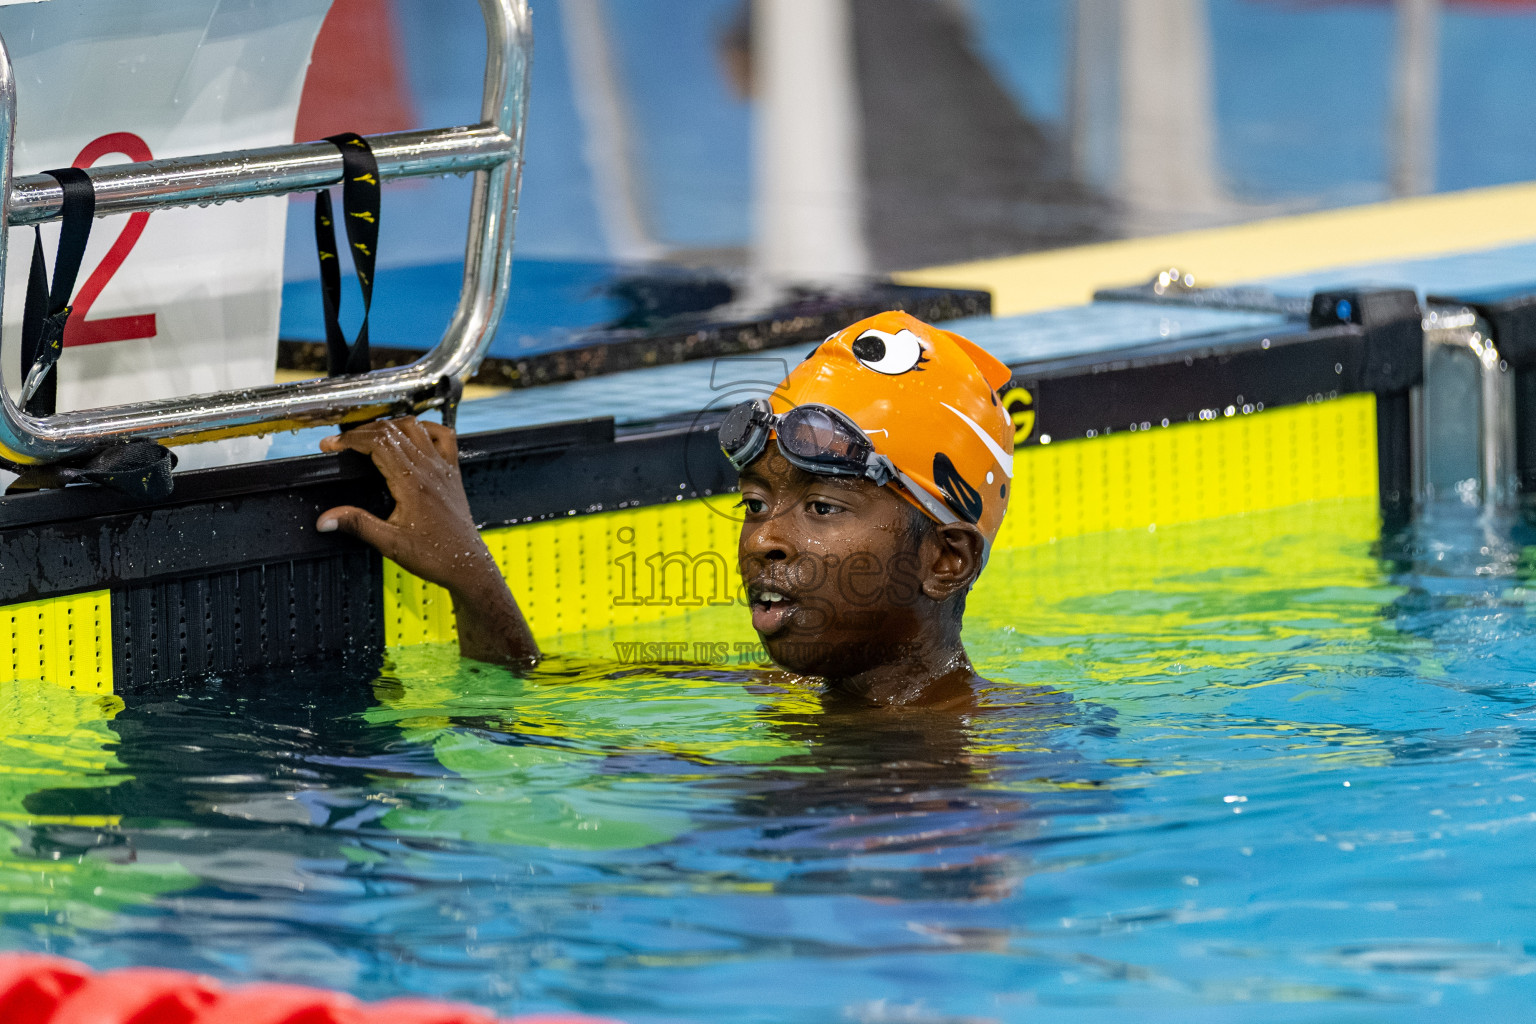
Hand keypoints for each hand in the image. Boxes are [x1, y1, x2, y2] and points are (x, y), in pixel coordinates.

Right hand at [316, 416, 537, 666]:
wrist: (468, 566)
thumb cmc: (434, 556)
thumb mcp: (390, 543)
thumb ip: (357, 524)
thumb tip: (324, 520)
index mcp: (411, 482)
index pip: (377, 442)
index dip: (350, 439)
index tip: (330, 446)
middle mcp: (429, 468)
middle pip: (392, 431)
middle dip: (361, 431)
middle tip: (341, 443)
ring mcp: (443, 467)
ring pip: (415, 428)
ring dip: (389, 426)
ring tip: (369, 437)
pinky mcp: (453, 472)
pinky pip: (443, 436)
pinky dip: (425, 428)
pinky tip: (412, 435)